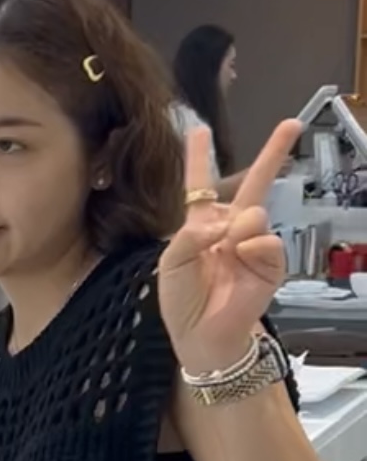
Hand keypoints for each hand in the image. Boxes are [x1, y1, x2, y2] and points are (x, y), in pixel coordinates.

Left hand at [159, 119, 302, 375]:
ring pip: (255, 213)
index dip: (200, 158)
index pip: (200, 186)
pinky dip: (252, 246)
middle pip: (252, 184)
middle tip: (291, 124)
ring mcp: (252, 244)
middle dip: (272, 153)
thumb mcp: (170, 264)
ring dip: (238, 228)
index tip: (200, 130)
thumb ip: (189, 235)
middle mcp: (229, 229)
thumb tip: (226, 221)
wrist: (202, 336)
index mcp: (200, 226)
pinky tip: (242, 256)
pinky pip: (267, 240)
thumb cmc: (182, 302)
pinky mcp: (270, 263)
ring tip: (226, 252)